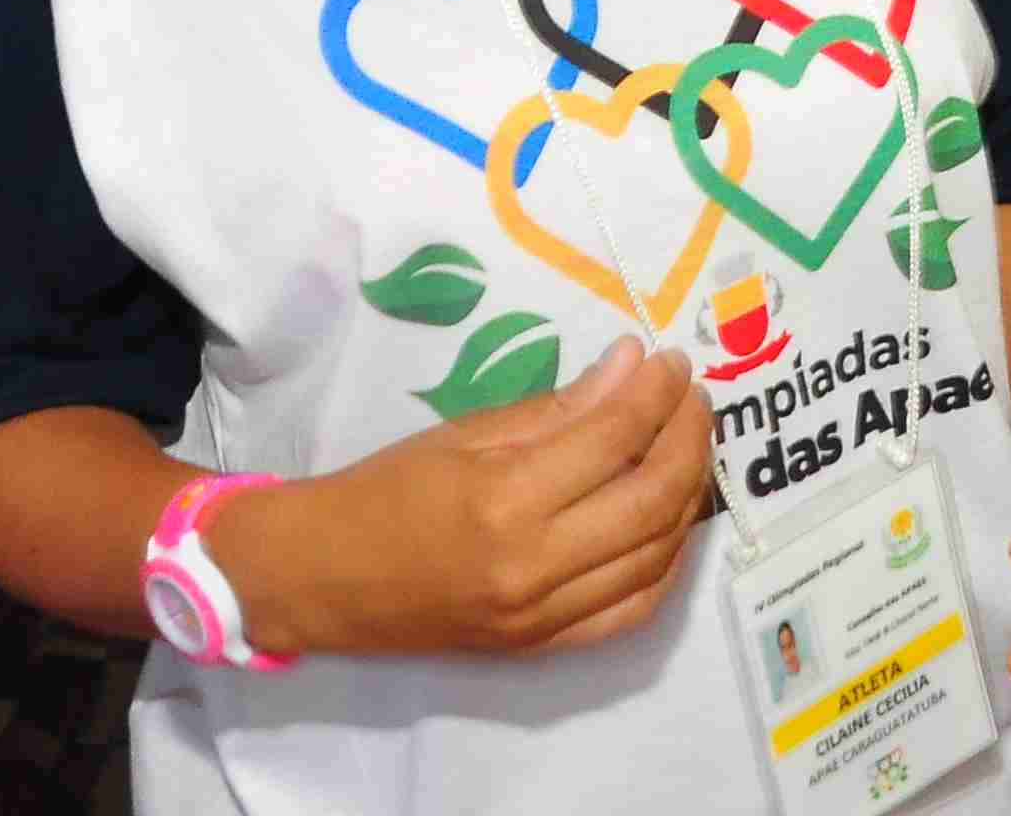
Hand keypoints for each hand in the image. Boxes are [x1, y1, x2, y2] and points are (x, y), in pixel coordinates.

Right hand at [224, 337, 712, 657]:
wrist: (319, 580)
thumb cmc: (383, 492)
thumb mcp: (464, 432)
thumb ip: (558, 407)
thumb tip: (634, 366)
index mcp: (504, 499)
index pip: (615, 437)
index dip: (656, 392)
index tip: (670, 363)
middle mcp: (533, 565)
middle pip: (652, 499)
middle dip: (690, 438)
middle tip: (691, 399)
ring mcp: (541, 616)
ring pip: (655, 555)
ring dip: (688, 495)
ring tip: (688, 448)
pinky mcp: (541, 647)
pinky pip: (632, 609)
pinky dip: (665, 562)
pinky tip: (668, 519)